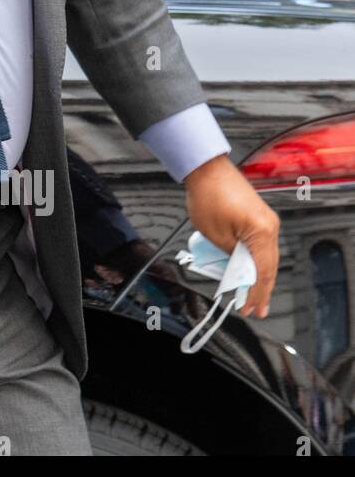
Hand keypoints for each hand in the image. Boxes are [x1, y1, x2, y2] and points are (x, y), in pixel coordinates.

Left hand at [183, 153, 279, 318]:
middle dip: (261, 290)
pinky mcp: (258, 217)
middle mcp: (269, 226)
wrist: (206, 168)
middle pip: (269, 266)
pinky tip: (247, 271)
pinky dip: (254, 260)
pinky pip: (260, 245)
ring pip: (266, 257)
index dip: (256, 294)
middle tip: (255, 309)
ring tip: (251, 295)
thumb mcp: (214, 234)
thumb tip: (236, 269)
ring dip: (257, 276)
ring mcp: (266, 220)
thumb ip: (228, 255)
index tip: (251, 308)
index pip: (263, 272)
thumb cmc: (207, 193)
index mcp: (261, 231)